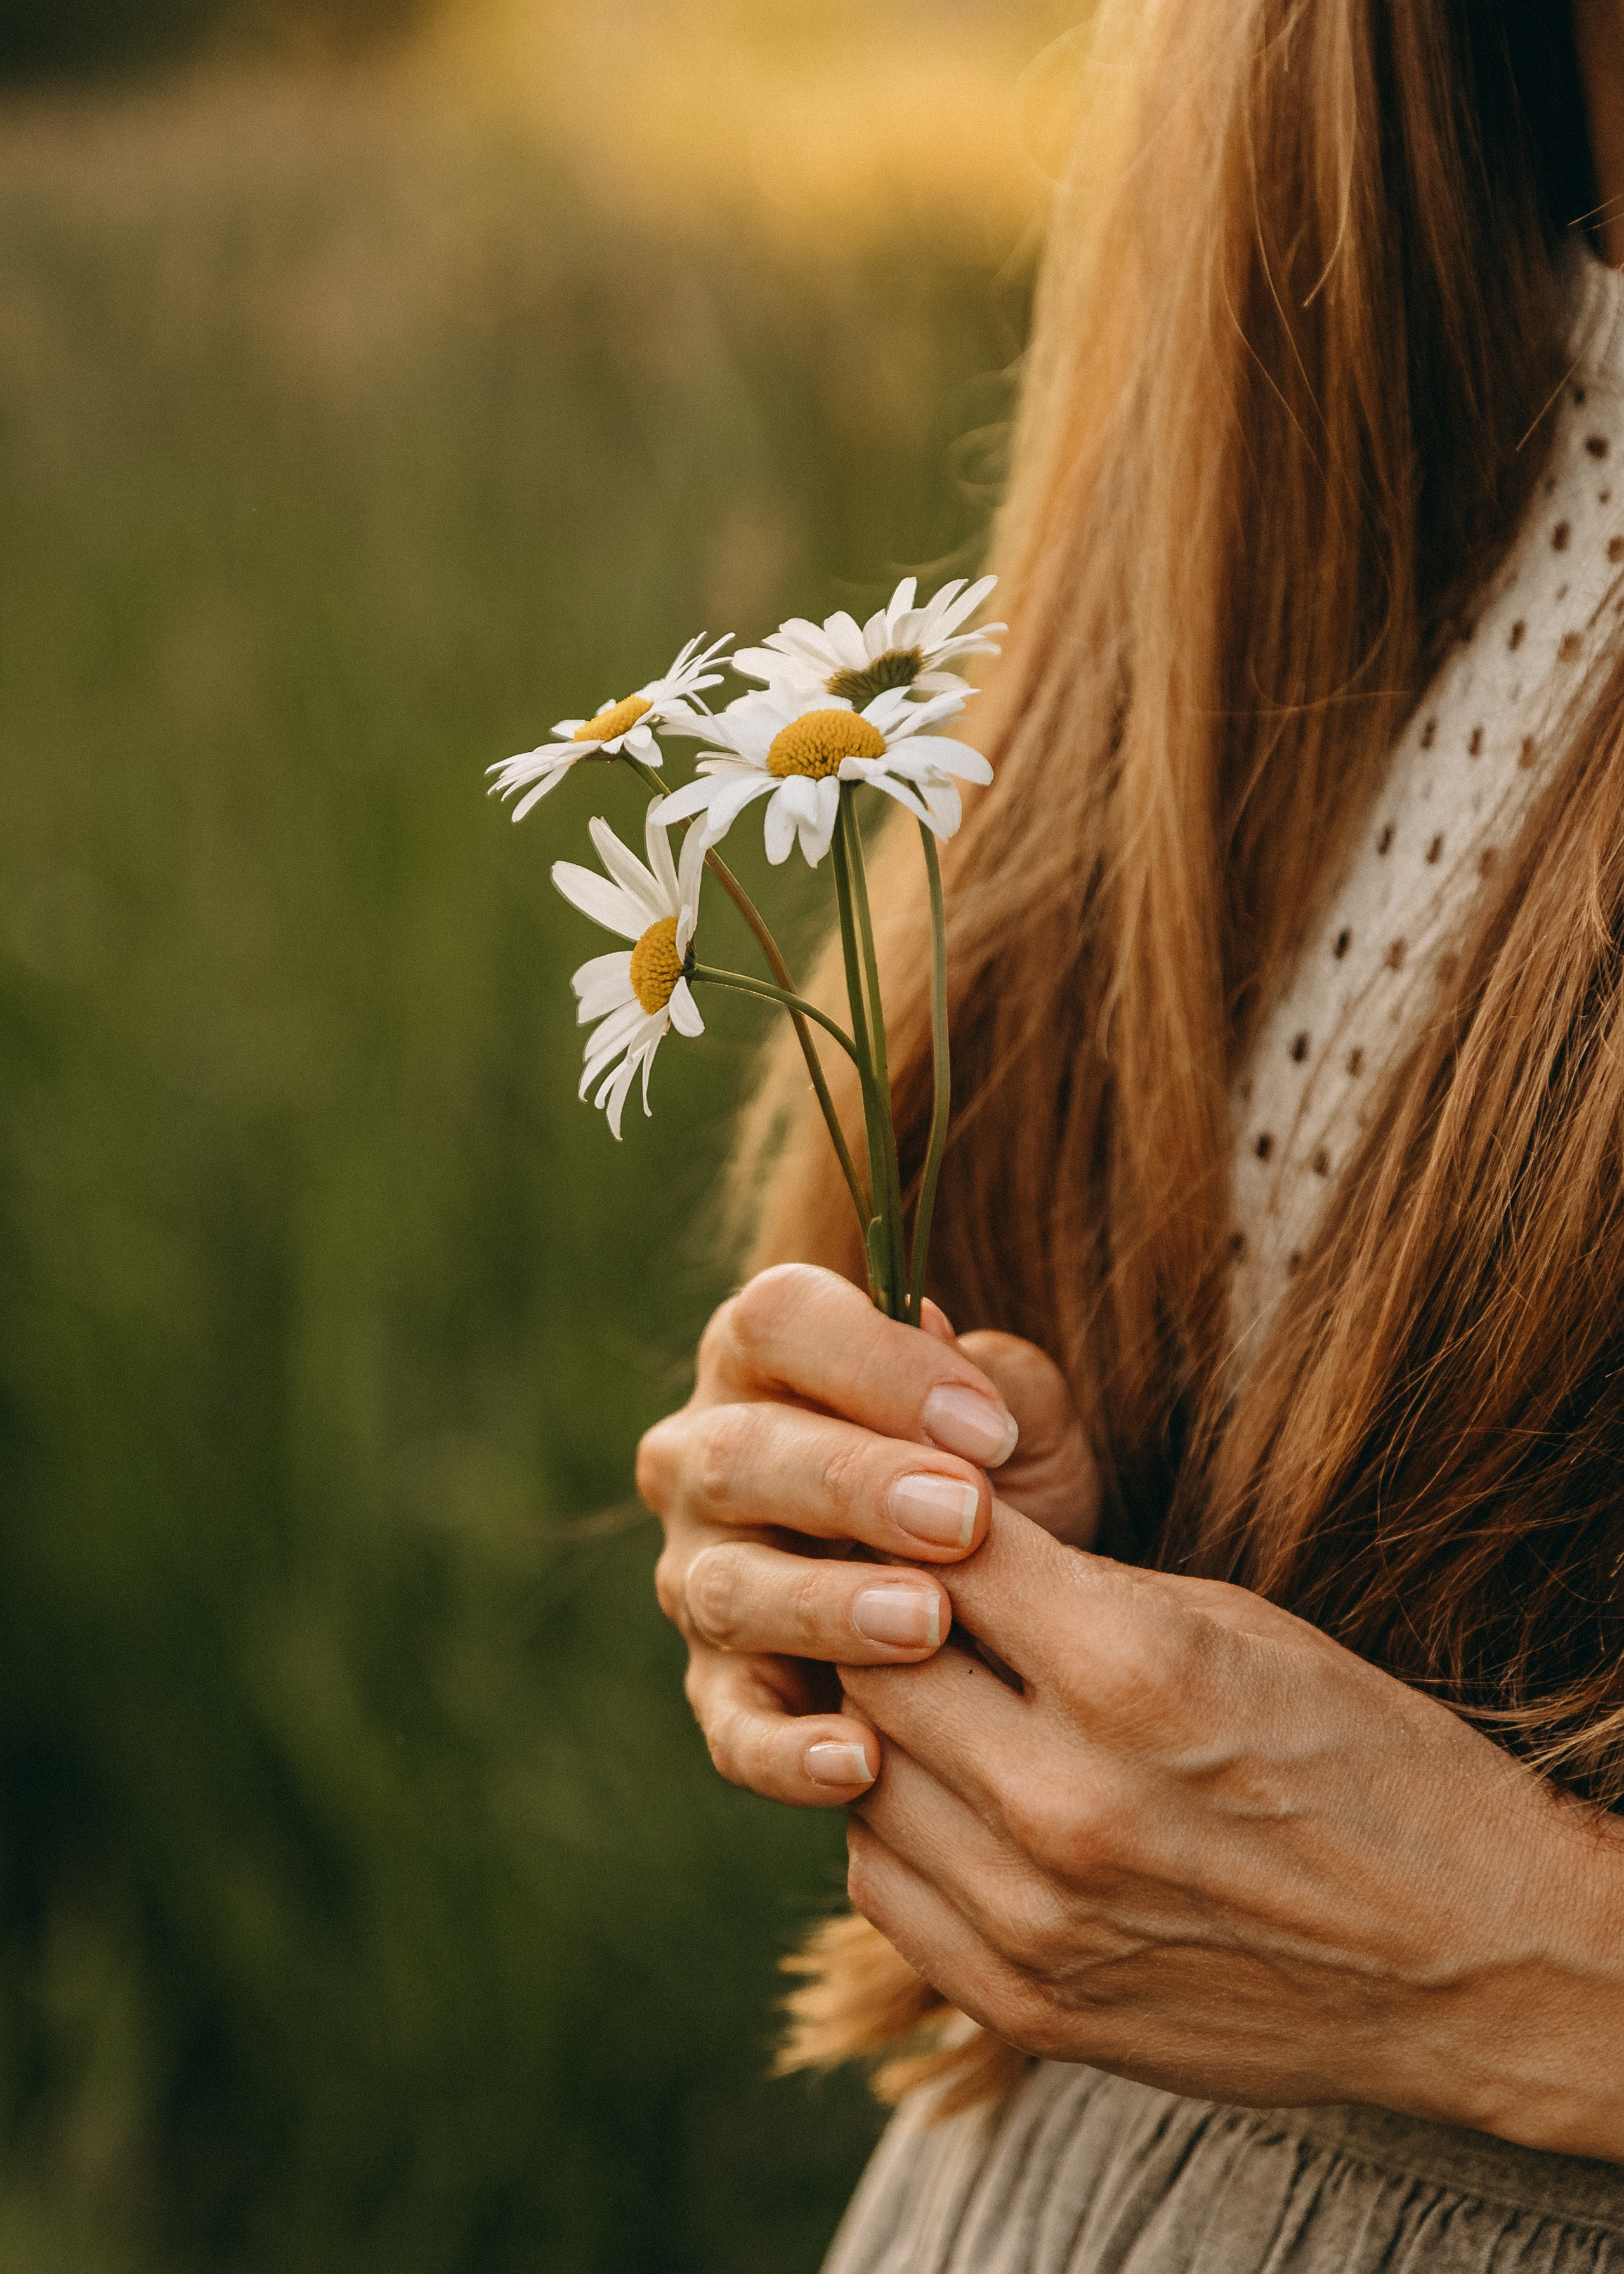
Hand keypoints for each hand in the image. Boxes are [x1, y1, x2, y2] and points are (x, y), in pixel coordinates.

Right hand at [638, 1264, 1097, 1808]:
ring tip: (927, 1623)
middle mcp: (705, 1459)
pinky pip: (734, 1727)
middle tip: (961, 1520)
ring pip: (731, 1589)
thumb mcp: (1021, 1419)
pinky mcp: (721, 1691)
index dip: (873, 1364)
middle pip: (741, 1455)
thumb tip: (957, 1371)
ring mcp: (700, 1578)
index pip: (779, 1322)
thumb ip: (998, 1383)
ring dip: (827, 1606)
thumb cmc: (998, 1479)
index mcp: (765, 1358)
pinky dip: (789, 1751)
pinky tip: (861, 1759)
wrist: (1005, 1606)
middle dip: (853, 1487)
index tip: (985, 1425)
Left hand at [841, 1506, 1623, 2156]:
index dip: (913, 1514)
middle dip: (877, 1614)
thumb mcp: (1236, 1622)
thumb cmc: (1362, 1758)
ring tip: (931, 1692)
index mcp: (1135, 1671)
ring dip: (880, 1723)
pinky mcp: (1026, 2006)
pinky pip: (881, 1887)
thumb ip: (1074, 1585)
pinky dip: (895, 1827)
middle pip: (873, 1665)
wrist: (1469, 1960)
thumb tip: (942, 1533)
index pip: (941, 1552)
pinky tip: (951, 1794)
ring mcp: (1038, 1919)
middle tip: (894, 1594)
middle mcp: (1070, 1801)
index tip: (912, 1505)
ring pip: (858, 1775)